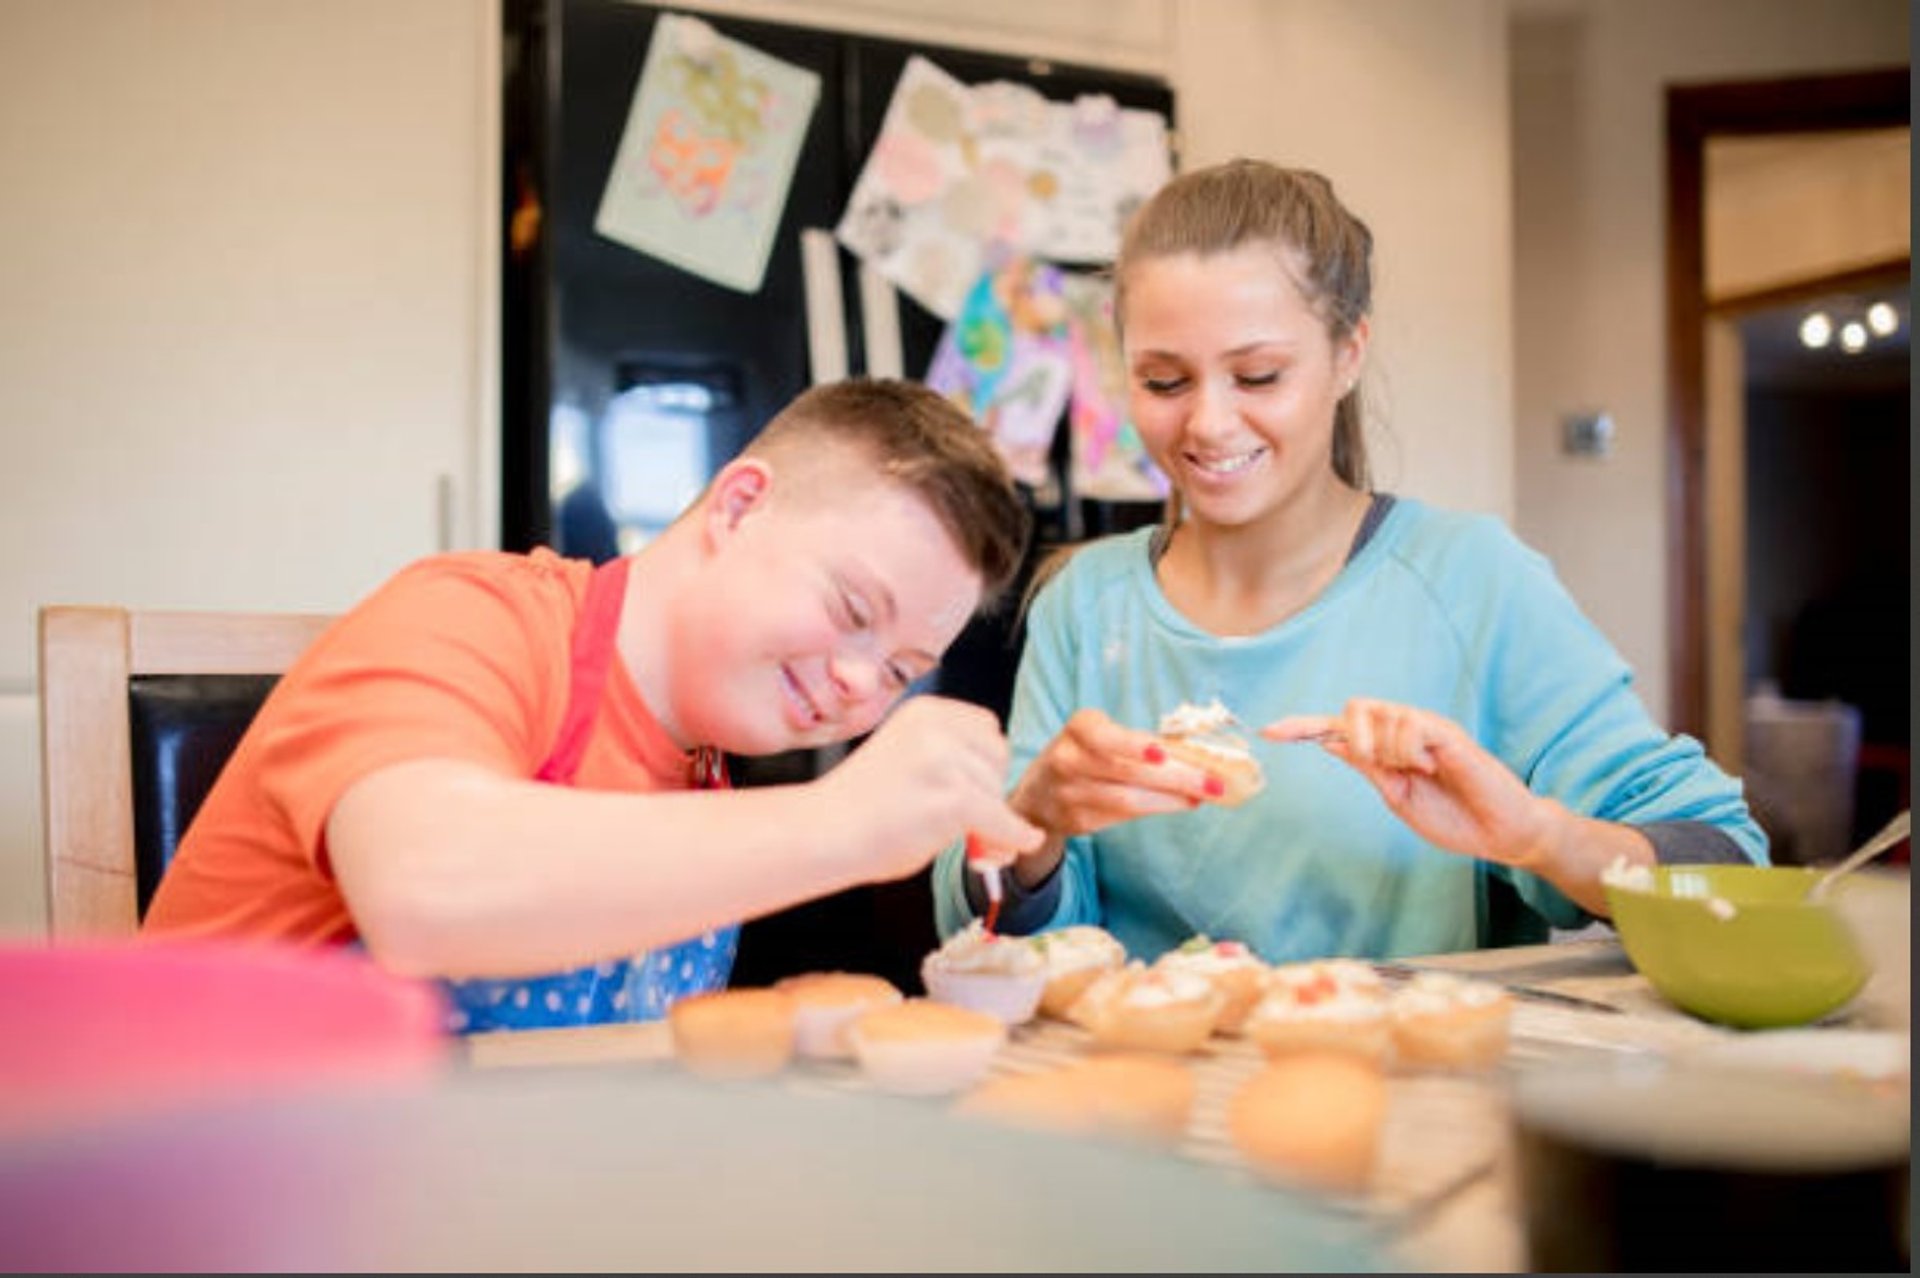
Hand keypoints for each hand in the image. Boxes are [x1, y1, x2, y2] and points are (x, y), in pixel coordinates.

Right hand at [814, 695, 1042, 882]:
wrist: (822, 833)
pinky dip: (1015, 835)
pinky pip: (1001, 820)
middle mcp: (937, 726)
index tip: (977, 786)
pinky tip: (1023, 843)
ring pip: (998, 791)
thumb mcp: (907, 760)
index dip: (985, 760)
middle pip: (998, 755)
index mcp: (924, 711)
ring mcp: (945, 760)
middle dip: (989, 787)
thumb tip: (1000, 801)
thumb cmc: (856, 807)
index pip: (986, 726)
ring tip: (952, 835)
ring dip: (987, 817)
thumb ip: (949, 765)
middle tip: (970, 820)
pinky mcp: (953, 798)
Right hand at [1009, 708, 1219, 842]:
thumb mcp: (1102, 736)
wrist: (1040, 792)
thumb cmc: (1086, 754)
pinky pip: (1124, 816)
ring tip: (1203, 796)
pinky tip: (1181, 803)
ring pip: (1127, 799)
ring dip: (1172, 798)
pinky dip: (1157, 808)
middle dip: (1176, 778)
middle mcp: (1068, 760)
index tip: (1164, 753)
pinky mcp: (1079, 821)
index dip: (1132, 746)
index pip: (1103, 736)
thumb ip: (1139, 743)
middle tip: (1214, 783)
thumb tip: (1197, 756)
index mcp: (1079, 728)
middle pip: (1125, 772)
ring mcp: (1071, 794)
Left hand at [1262, 698, 1561, 869]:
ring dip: (1391, 752)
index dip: (1302, 727)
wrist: (1500, 833)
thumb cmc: (1453, 817)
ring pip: (1381, 718)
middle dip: (1353, 735)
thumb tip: (1330, 742)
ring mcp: (1426, 728)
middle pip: (1354, 707)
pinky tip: (1431, 764)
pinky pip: (1410, 726)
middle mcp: (1403, 731)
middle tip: (1379, 764)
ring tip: (1422, 772)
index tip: (1268, 732)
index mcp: (1388, 749)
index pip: (1338, 728)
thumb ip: (1368, 766)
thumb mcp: (1398, 796)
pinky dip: (1411, 750)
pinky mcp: (1446, 732)